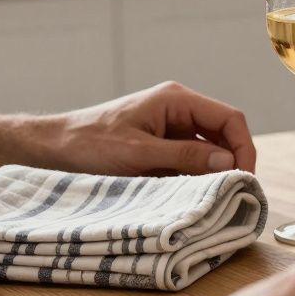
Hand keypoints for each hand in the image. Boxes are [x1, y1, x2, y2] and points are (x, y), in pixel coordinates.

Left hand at [50, 81, 255, 174]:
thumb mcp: (139, 152)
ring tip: (213, 195)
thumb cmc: (88, 144)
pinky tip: (193, 192)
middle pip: (224, 133)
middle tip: (233, 192)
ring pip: (210, 149)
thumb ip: (185, 156)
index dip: (243, 148)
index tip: (243, 178)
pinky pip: (192, 159)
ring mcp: (171, 127)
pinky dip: (197, 176)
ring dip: (214, 171)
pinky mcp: (162, 145)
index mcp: (176, 100)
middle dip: (232, 162)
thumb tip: (228, 162)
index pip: (230, 119)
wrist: (51, 149)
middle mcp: (179, 109)